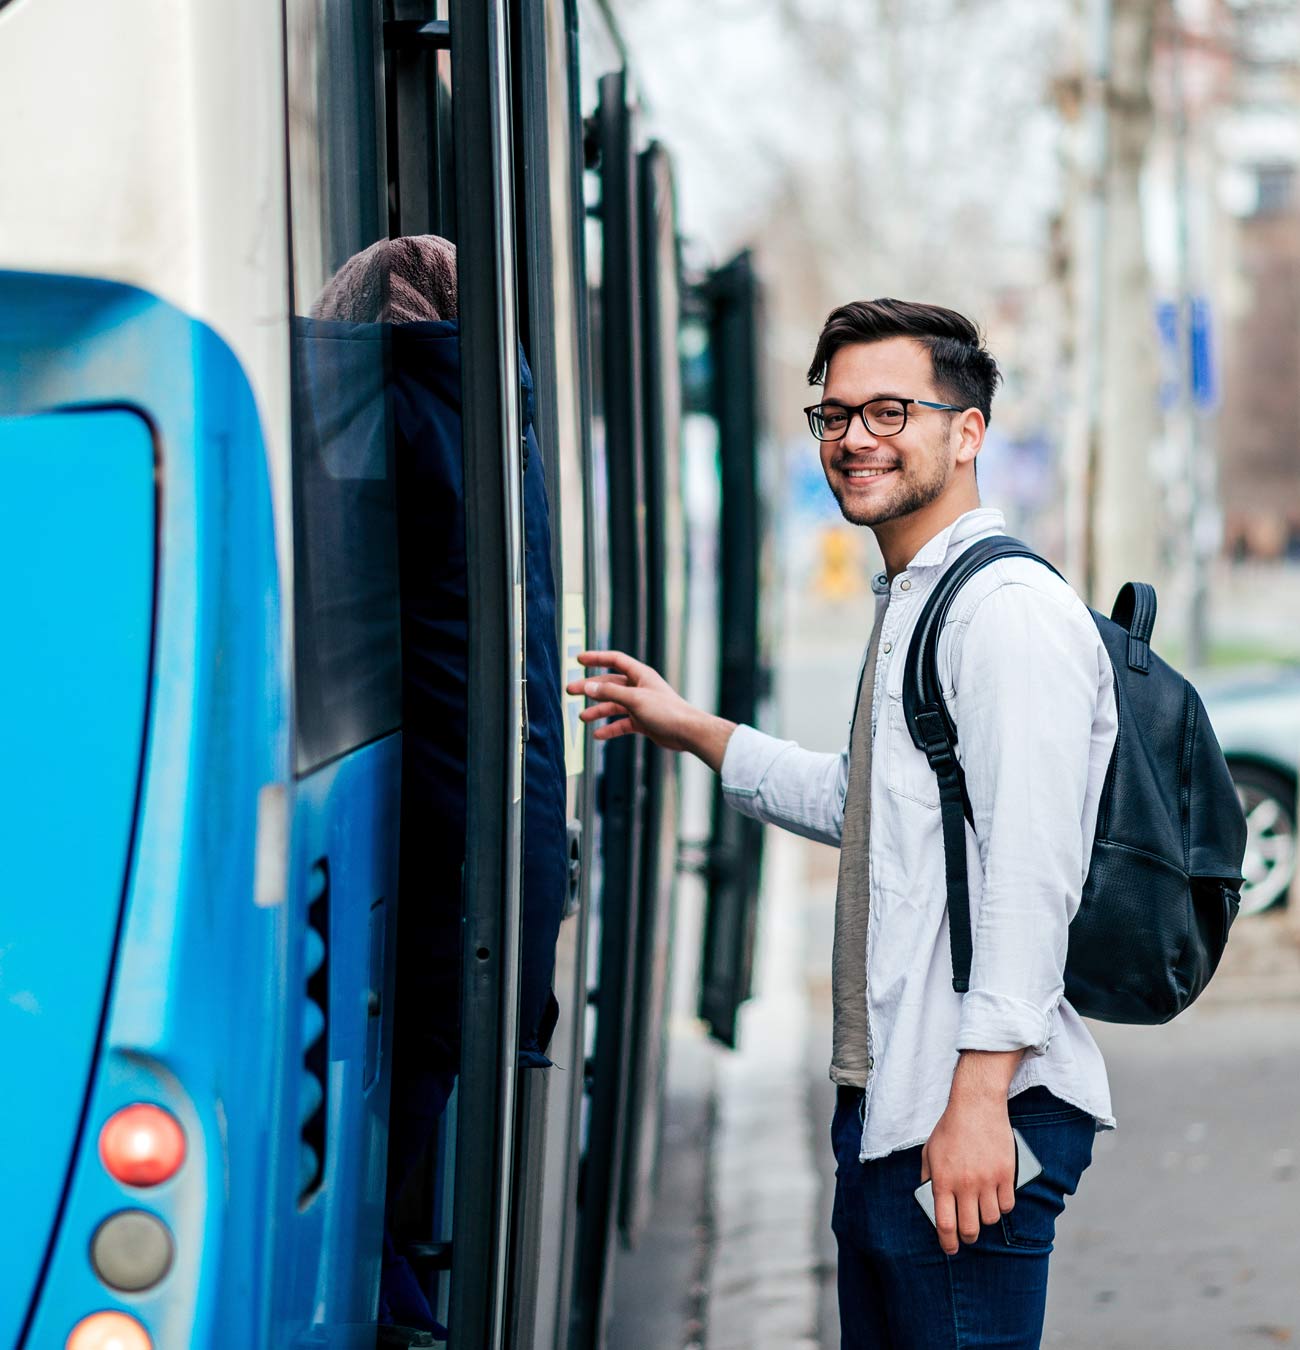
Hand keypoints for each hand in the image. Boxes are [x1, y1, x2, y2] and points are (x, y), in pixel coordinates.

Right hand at [565, 650, 734, 770]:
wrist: (687, 732)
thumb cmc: (666, 711)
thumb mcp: (634, 699)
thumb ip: (610, 692)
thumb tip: (588, 686)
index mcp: (640, 675)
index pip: (615, 660)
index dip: (596, 658)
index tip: (579, 659)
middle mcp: (639, 687)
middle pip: (609, 684)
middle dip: (590, 688)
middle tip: (571, 691)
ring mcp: (640, 705)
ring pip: (614, 705)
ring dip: (598, 710)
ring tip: (582, 717)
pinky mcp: (642, 721)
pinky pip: (621, 723)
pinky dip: (610, 728)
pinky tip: (598, 735)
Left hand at [920, 1068, 1017, 1255]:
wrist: (977, 1105)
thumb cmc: (950, 1128)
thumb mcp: (929, 1151)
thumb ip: (928, 1178)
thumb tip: (931, 1201)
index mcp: (943, 1180)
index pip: (945, 1224)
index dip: (947, 1242)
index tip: (950, 1248)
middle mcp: (965, 1184)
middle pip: (970, 1229)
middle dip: (968, 1238)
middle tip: (968, 1235)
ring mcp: (988, 1180)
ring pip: (991, 1219)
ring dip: (986, 1220)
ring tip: (981, 1211)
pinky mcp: (1006, 1174)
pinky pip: (1007, 1205)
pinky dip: (1002, 1206)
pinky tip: (996, 1199)